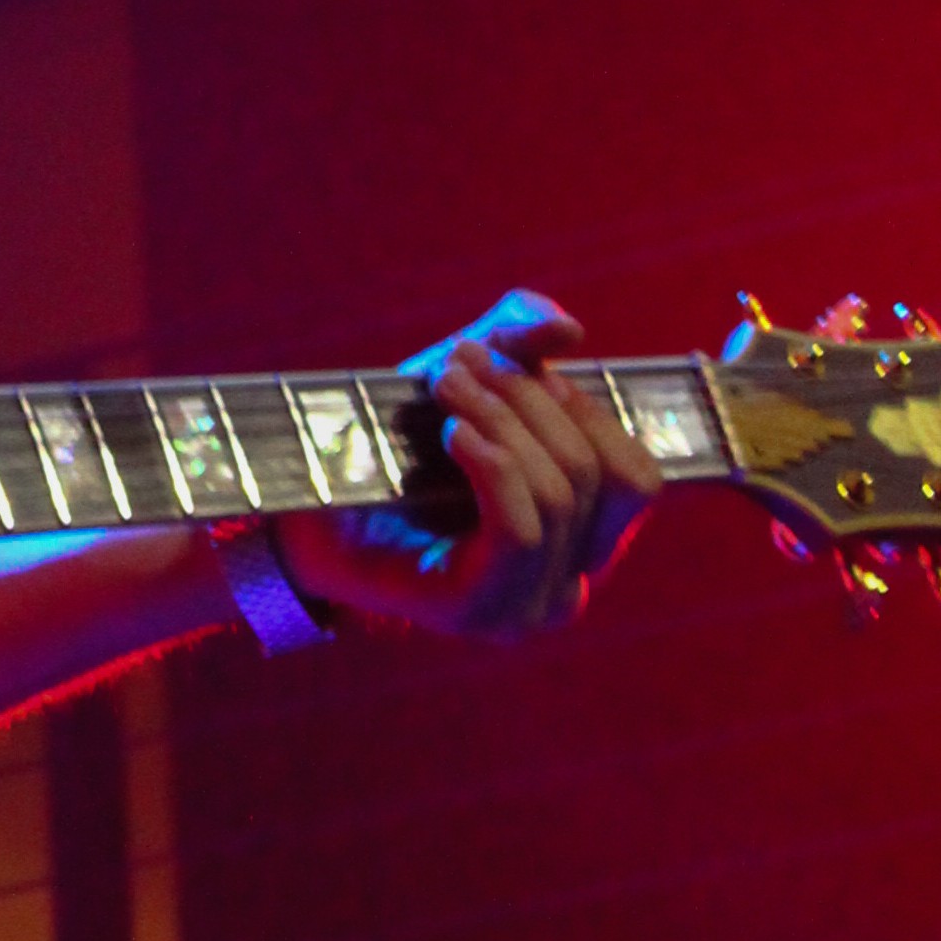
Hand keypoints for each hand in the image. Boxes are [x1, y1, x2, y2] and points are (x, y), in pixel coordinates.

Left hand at [275, 288, 660, 642]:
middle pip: (592, 474)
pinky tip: (454, 434)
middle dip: (529, 401)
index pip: (637, 480)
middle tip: (461, 361)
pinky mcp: (476, 610)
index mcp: (582, 546)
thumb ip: (519, 340)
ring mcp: (524, 608)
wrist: (303, 515)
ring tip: (445, 385)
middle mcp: (565, 589)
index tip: (528, 363)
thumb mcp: (466, 381)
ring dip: (502, 421)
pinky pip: (520, 528)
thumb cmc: (393, 453)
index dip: (590, 411)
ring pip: (557, 495)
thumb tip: (570, 330)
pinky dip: (494, 465)